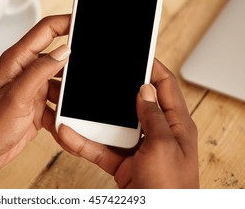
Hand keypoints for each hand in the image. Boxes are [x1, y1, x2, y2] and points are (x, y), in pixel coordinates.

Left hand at [0, 14, 70, 171]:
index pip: (46, 30)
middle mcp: (26, 71)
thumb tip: (64, 51)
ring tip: (76, 102)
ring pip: (62, 82)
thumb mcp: (16, 97)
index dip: (66, 22)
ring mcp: (33, 89)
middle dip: (75, 61)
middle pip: (57, 55)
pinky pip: (59, 103)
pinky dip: (64, 111)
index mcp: (17, 60)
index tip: (85, 21)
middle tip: (89, 69)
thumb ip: (40, 71)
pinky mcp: (37, 106)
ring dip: (69, 92)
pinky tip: (64, 122)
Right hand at [50, 59, 198, 187]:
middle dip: (115, 89)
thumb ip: (153, 117)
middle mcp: (157, 134)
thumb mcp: (163, 147)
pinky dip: (83, 142)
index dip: (153, 67)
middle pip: (133, 103)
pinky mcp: (122, 163)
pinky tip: (68, 133)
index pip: (165, 86)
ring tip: (74, 102)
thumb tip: (145, 89)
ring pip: (111, 125)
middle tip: (99, 73)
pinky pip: (100, 147)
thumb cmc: (171, 190)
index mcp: (176, 126)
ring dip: (92, 117)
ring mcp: (138, 149)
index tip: (137, 53)